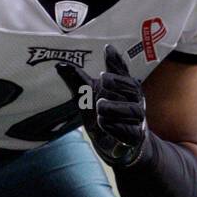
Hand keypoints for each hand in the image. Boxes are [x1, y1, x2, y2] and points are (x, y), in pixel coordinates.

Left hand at [57, 43, 146, 165]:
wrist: (113, 144)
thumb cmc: (104, 113)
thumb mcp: (89, 96)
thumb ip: (78, 80)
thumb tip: (60, 65)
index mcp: (125, 87)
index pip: (124, 72)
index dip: (116, 63)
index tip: (105, 52)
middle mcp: (135, 101)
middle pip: (132, 88)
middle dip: (117, 83)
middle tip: (102, 80)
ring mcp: (137, 120)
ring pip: (132, 110)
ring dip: (114, 106)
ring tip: (100, 105)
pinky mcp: (134, 138)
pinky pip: (129, 131)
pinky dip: (115, 126)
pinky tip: (103, 122)